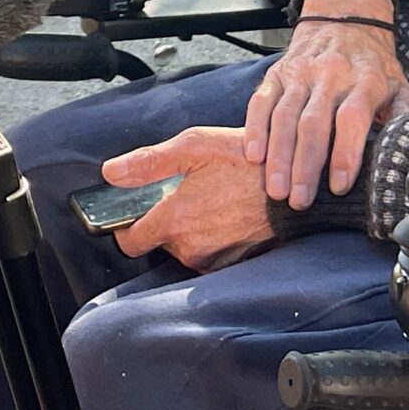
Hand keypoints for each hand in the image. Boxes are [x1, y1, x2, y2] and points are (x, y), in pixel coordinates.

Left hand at [99, 126, 273, 269]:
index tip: (135, 213)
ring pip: (186, 249)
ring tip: (211, 201)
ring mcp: (214, 259)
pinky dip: (213, 238)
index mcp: (175, 220)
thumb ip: (148, 162)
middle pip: (160, 242)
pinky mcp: (235, 263)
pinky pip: (210, 255)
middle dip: (166, 221)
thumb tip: (111, 173)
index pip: (130, 242)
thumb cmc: (247, 162)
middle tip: (187, 194)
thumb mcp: (195, 146)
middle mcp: (191, 247)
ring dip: (191, 230)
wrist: (297, 186)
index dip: (127, 227)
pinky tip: (226, 215)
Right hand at [243, 0, 408, 210]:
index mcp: (366, 81)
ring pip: (285, 116)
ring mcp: (300, 73)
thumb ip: (406, 117)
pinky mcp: (277, 73)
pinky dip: (254, 129)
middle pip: (314, 123)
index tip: (339, 186)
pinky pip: (261, 101)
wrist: (345, 18)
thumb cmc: (374, 65)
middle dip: (304, 166)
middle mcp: (331, 75)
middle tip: (298, 200)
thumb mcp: (401, 86)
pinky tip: (253, 155)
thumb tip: (407, 153)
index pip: (352, 118)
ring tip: (275, 189)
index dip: (345, 153)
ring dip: (278, 156)